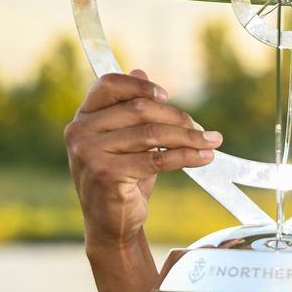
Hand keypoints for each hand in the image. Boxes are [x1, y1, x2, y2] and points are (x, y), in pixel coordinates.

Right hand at [64, 69, 221, 247]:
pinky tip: (204, 157)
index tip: (167, 96)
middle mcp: (79, 132)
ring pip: (152, 134)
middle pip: (140, 110)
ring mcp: (89, 153)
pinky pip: (157, 159)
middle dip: (178, 118)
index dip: (140, 86)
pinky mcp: (106, 174)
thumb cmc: (122, 176)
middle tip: (204, 130)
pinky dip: (186, 156)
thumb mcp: (125, 139)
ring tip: (212, 142)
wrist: (111, 223)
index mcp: (83, 117)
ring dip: (189, 138)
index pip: (109, 85)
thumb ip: (130, 107)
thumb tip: (140, 68)